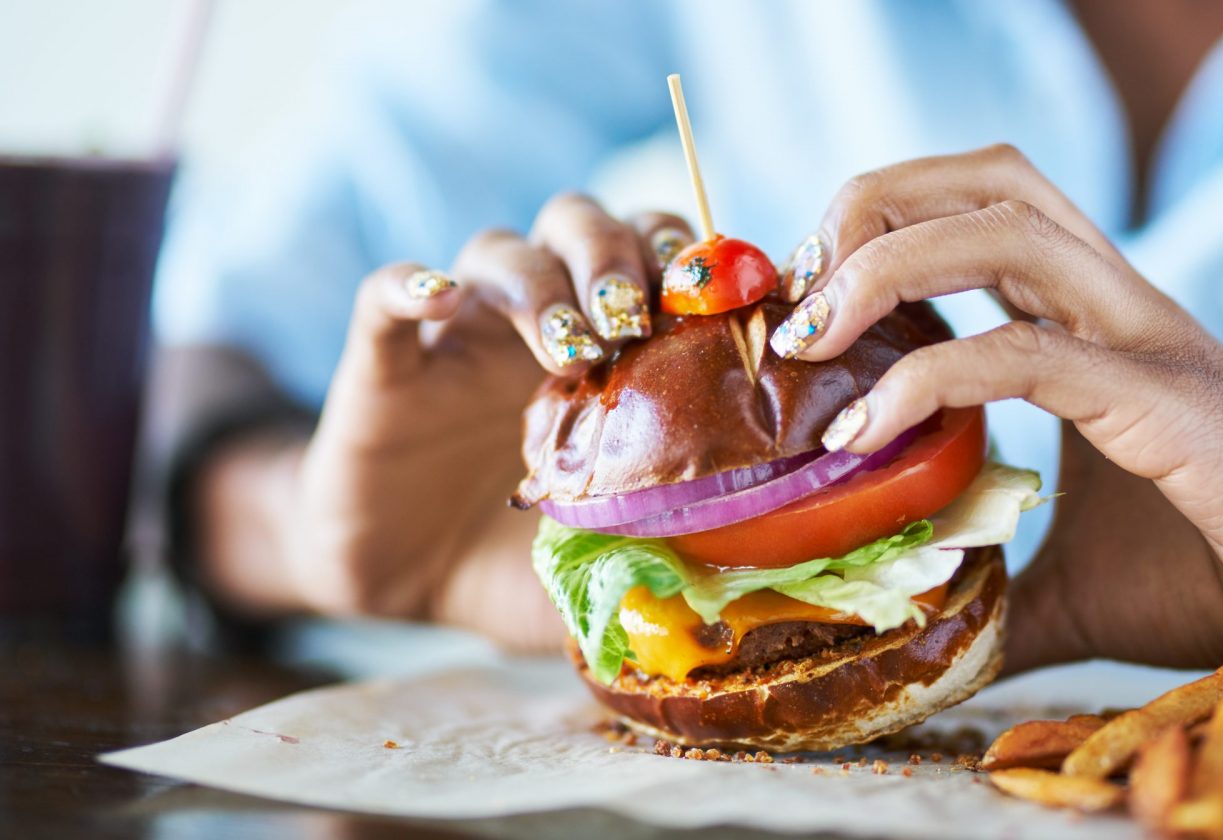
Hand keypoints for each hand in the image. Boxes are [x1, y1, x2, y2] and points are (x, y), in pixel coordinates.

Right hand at [204, 195, 692, 647]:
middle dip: (618, 258)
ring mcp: (459, 334)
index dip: (694, 260)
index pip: (659, 257)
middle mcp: (537, 320)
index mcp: (608, 348)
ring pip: (499, 252)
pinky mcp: (383, 363)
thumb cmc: (527, 553)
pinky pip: (381, 296)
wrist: (408, 581)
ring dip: (542, 285)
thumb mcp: (613, 556)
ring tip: (569, 347)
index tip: (728, 297)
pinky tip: (435, 298)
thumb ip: (674, 553)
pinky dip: (408, 285)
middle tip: (636, 322)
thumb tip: (754, 590)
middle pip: (582, 227)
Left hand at [769, 144, 1222, 670]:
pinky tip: (860, 430)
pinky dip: (923, 377)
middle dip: (873, 205)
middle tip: (800, 299)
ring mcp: (1141, 339)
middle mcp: (1118, 303)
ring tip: (807, 336)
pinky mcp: (1157, 398)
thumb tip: (925, 637)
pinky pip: (1021, 352)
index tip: (811, 310)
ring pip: (1001, 225)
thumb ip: (1000, 593)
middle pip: (986, 178)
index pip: (980, 211)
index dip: (882, 228)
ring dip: (883, 261)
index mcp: (1098, 323)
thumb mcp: (1077, 588)